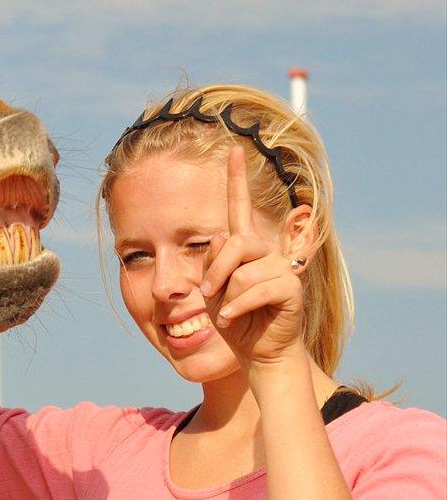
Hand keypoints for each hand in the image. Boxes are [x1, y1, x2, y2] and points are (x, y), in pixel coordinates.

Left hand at [200, 146, 305, 368]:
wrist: (256, 351)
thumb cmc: (233, 318)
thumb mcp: (211, 289)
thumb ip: (211, 261)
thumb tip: (219, 237)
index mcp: (244, 246)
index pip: (239, 207)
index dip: (236, 178)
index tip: (233, 148)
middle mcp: (265, 250)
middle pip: (233, 243)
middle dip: (214, 272)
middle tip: (208, 295)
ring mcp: (280, 266)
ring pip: (242, 271)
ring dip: (226, 295)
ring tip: (228, 311)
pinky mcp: (291, 286)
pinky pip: (255, 289)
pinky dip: (238, 307)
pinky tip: (234, 318)